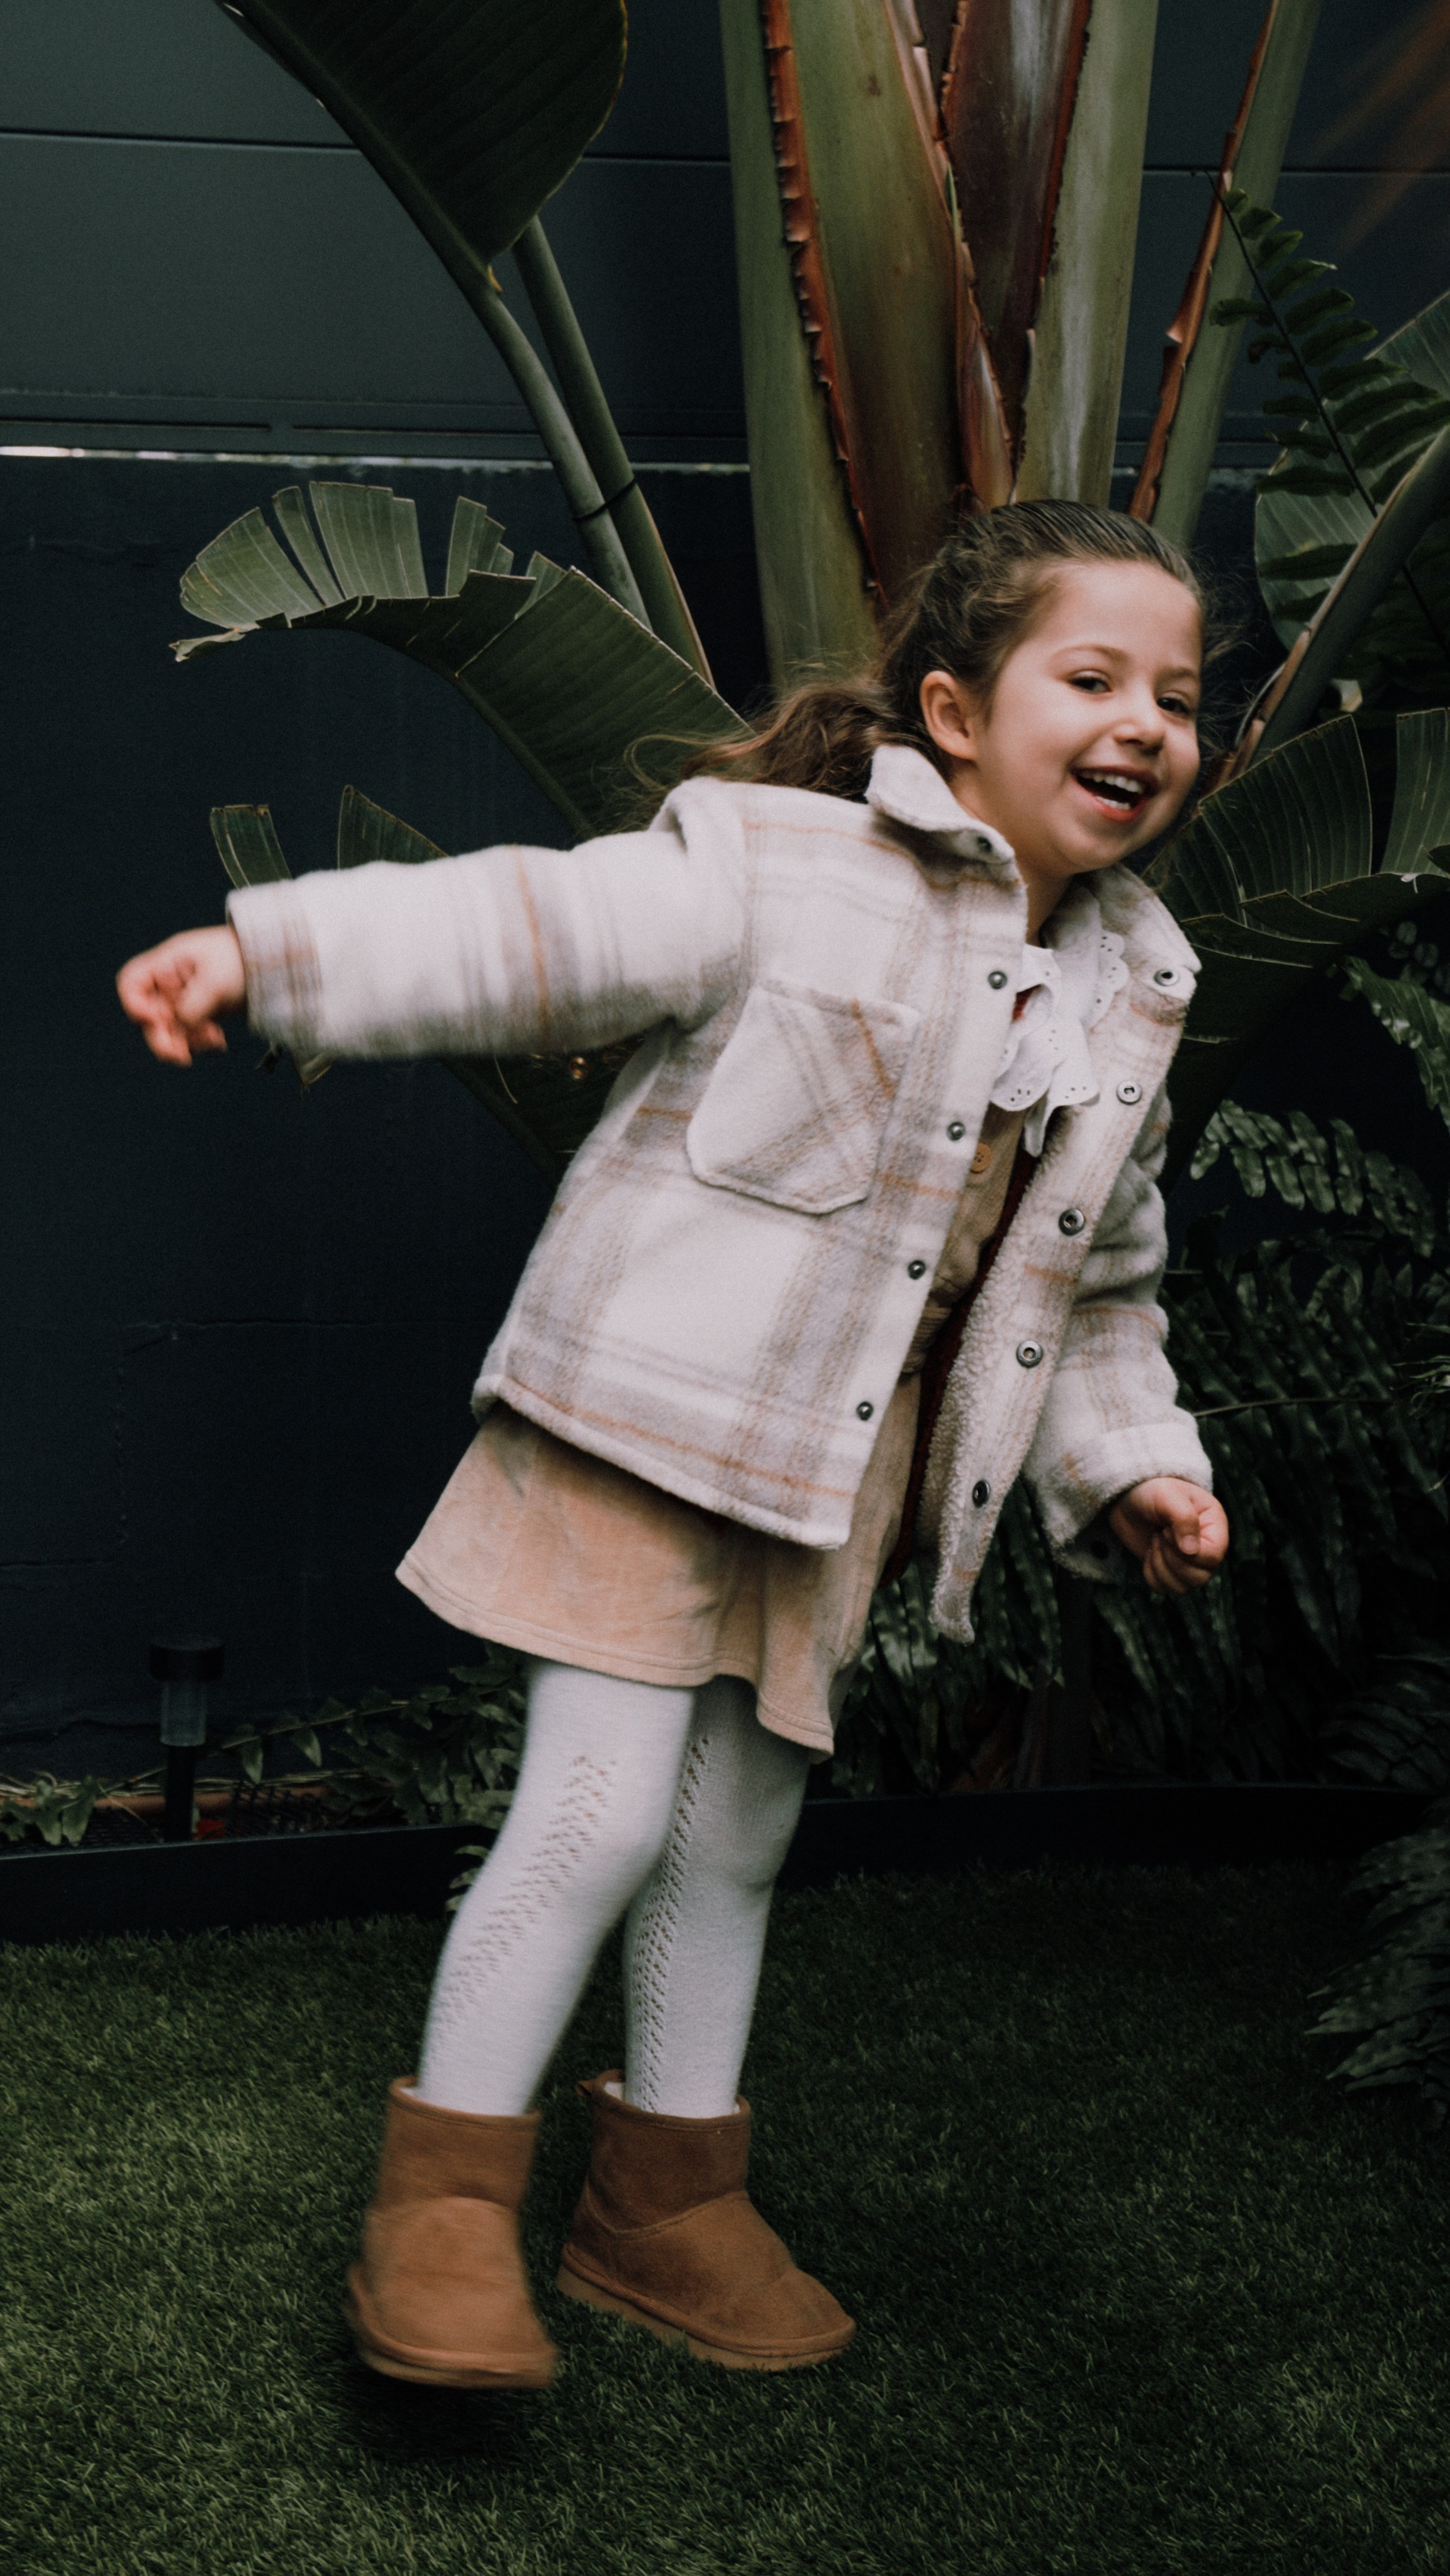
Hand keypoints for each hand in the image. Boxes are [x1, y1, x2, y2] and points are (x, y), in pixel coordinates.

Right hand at [116, 926, 246, 1065]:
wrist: (274, 965)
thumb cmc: (243, 960)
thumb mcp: (215, 981)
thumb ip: (192, 1006)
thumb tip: (179, 1028)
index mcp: (167, 963)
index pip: (131, 982)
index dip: (133, 1004)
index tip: (152, 1019)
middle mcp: (170, 983)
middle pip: (148, 1016)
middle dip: (162, 1038)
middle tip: (180, 1056)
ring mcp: (184, 1000)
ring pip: (168, 1031)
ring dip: (184, 1043)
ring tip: (213, 1041)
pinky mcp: (200, 1014)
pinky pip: (188, 1036)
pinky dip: (199, 1043)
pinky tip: (219, 1042)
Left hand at [1107, 1478, 1228, 1596]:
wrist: (1130, 1498)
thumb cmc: (1152, 1491)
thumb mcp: (1167, 1496)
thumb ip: (1183, 1518)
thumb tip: (1191, 1551)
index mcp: (1215, 1525)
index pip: (1213, 1556)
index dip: (1187, 1551)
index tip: (1167, 1530)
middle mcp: (1207, 1547)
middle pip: (1200, 1577)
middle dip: (1171, 1560)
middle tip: (1159, 1535)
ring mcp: (1190, 1562)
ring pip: (1183, 1587)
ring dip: (1160, 1567)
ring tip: (1155, 1542)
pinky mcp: (1171, 1571)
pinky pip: (1165, 1589)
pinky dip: (1152, 1575)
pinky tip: (1149, 1553)